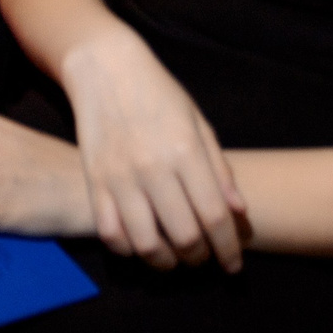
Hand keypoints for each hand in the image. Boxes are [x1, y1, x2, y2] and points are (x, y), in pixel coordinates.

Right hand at [59, 28, 247, 271]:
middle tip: (205, 258)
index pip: (214, 216)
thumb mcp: (198, 122)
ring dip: (166, 262)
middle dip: (200, 258)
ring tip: (175, 257)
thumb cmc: (159, 93)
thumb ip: (219, 169)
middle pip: (184, 236)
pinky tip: (141, 243)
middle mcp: (153, 167)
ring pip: (146, 244)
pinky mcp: (95, 181)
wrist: (105, 67)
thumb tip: (238, 213)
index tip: (233, 264)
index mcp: (185, 149)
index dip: (228, 248)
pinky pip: (110, 233)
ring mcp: (120, 176)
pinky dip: (127, 249)